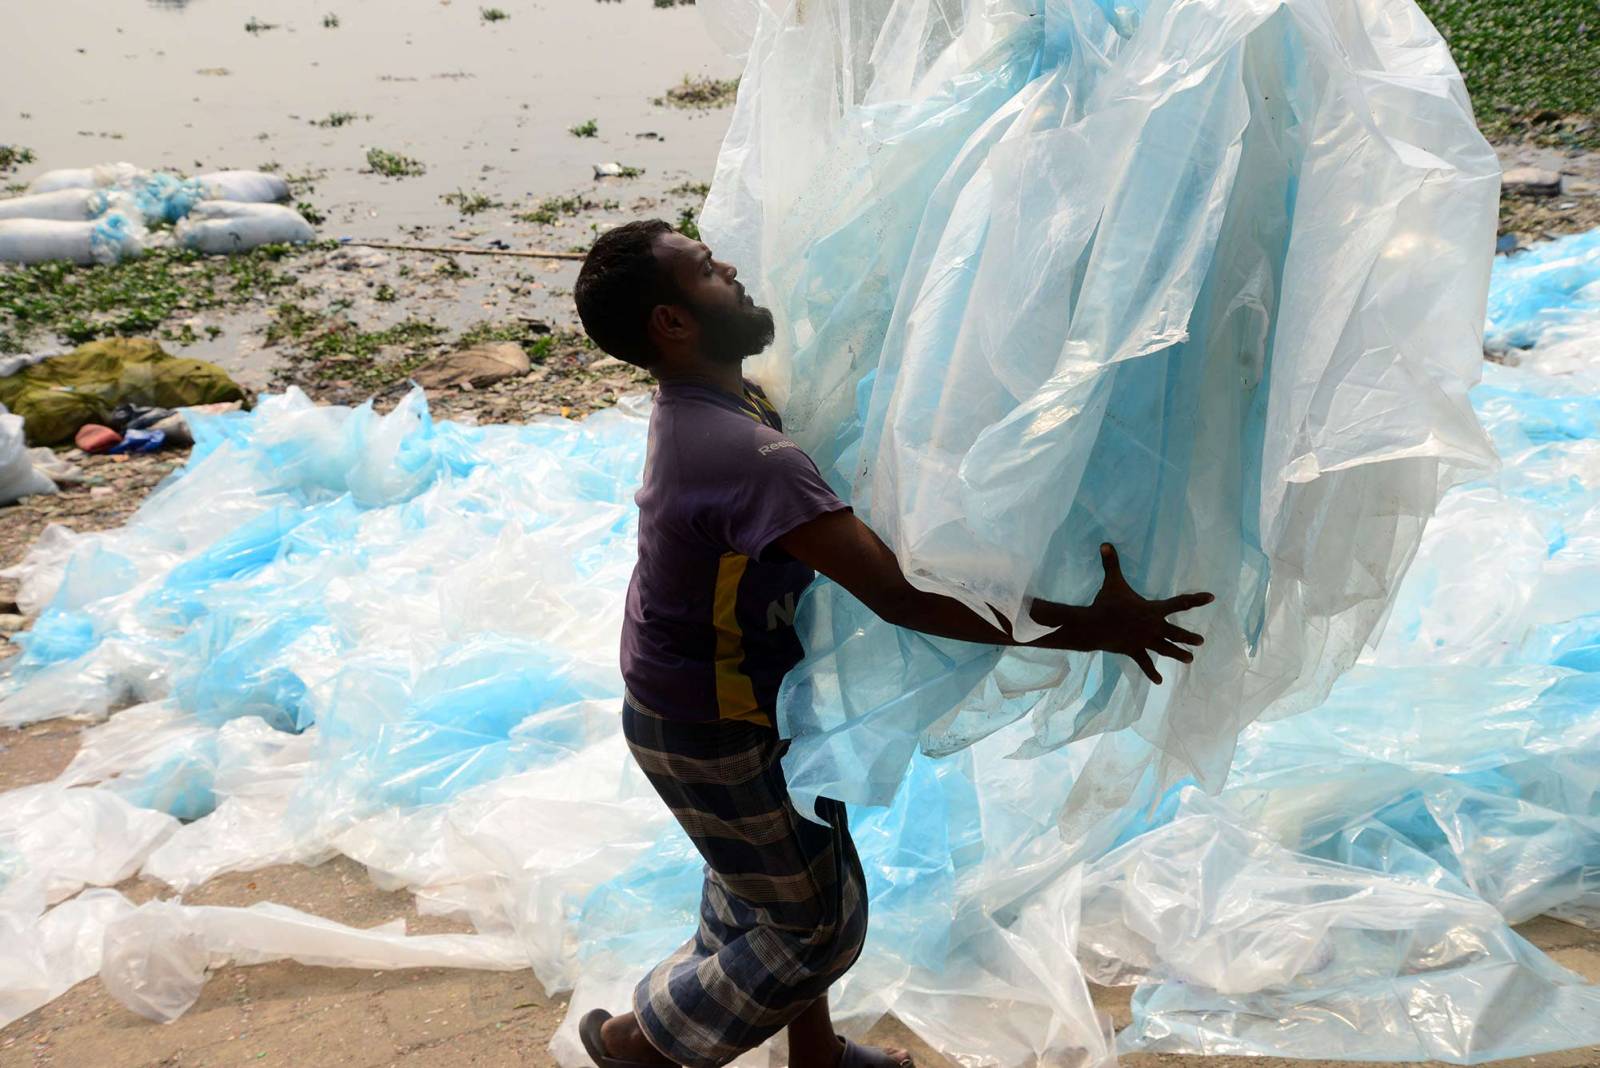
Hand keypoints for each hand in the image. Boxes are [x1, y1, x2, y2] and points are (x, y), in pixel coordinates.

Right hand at [1030, 544, 1212, 681]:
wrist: (1095, 627)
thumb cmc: (1107, 603)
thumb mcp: (1112, 582)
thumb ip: (1112, 563)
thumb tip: (1105, 543)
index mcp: (1153, 609)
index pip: (1180, 603)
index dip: (1197, 600)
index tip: (1211, 597)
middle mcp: (1154, 627)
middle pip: (1176, 632)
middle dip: (1189, 637)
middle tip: (1201, 641)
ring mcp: (1145, 641)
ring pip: (1166, 649)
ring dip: (1178, 654)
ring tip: (1190, 660)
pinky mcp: (1134, 651)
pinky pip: (1145, 663)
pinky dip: (1152, 672)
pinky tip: (1159, 681)